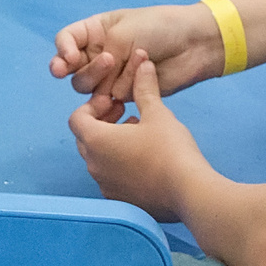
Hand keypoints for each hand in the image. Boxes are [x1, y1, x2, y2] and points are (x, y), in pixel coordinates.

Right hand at [51, 3, 221, 100]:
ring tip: (136, 60)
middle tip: (109, 62)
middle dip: (89, 69)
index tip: (70, 58)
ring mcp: (111, 74)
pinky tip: (145, 73)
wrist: (192, 43)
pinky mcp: (126, 92)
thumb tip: (97, 93)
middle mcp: (98, 53)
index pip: (65, 41)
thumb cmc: (158, 28)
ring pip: (90, 88)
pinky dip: (126, 86)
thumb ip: (100, 59)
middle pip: (73, 70)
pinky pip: (113, 96)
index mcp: (95, 31)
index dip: (62, 51)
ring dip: (108, 78)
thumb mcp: (122, 33)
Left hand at [68, 53, 210, 221]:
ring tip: (138, 134)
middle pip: (85, 139)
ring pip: (98, 159)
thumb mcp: (157, 113)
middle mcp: (94, 165)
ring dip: (111, 143)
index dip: (93, 106)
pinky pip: (111, 178)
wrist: (189, 192)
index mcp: (96, 140)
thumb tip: (143, 65)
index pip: (77, 119)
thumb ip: (144, 89)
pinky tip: (144, 159)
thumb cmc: (169, 148)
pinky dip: (119, 164)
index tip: (115, 102)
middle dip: (101, 123)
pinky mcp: (120, 201)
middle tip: (124, 114)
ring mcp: (105, 185)